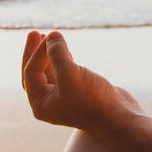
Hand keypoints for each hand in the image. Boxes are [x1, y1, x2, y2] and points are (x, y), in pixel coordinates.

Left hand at [20, 30, 141, 132]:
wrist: (120, 118)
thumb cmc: (92, 100)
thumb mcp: (70, 74)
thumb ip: (57, 53)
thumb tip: (52, 35)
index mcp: (40, 104)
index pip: (31, 72)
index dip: (37, 52)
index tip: (50, 35)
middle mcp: (49, 103)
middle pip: (35, 73)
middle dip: (35, 52)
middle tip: (35, 33)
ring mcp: (65, 99)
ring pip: (50, 72)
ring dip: (50, 55)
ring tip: (51, 37)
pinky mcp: (79, 94)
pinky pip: (64, 74)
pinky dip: (64, 60)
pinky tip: (67, 51)